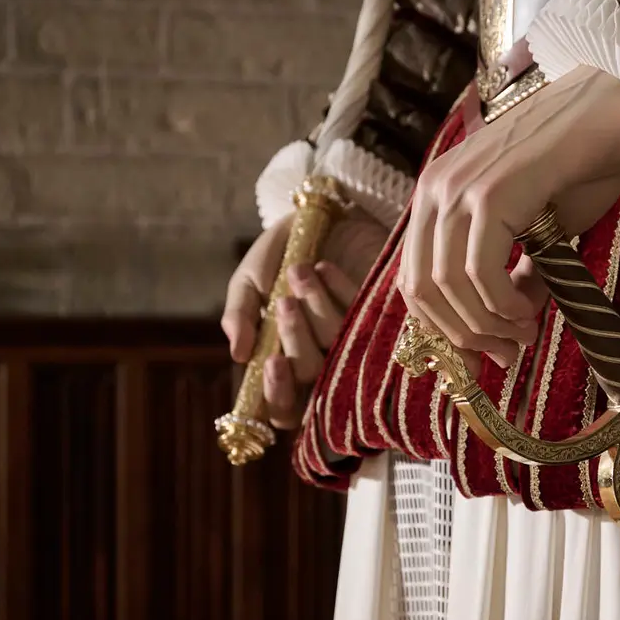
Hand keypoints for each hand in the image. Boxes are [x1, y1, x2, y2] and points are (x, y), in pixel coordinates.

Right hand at [222, 211, 386, 428]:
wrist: (321, 212)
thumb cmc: (281, 254)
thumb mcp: (250, 281)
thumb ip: (240, 315)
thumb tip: (239, 355)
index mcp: (284, 363)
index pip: (283, 407)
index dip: (278, 394)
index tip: (272, 361)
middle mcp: (321, 359)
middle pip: (311, 376)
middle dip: (295, 337)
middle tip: (284, 302)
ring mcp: (353, 339)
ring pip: (338, 346)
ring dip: (315, 308)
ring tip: (300, 270)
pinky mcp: (380, 314)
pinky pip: (361, 315)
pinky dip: (338, 290)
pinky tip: (324, 268)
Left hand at [397, 65, 619, 366]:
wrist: (616, 109)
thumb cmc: (581, 165)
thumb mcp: (540, 232)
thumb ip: (517, 275)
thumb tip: (510, 326)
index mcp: (437, 195)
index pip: (415, 279)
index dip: (443, 329)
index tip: (482, 355)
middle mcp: (435, 189)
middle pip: (421, 289)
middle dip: (463, 336)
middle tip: (505, 355)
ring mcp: (458, 188)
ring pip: (448, 285)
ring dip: (486, 325)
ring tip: (524, 335)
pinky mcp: (490, 193)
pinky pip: (481, 270)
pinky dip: (502, 305)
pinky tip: (528, 312)